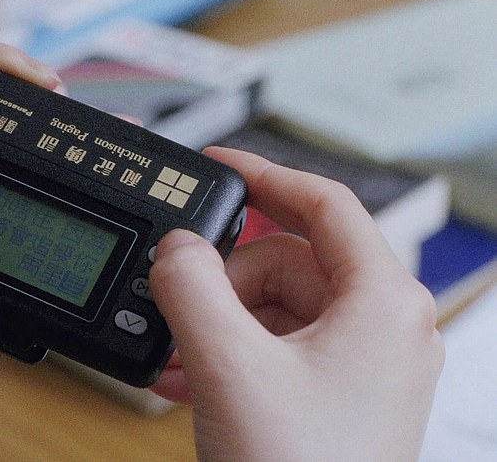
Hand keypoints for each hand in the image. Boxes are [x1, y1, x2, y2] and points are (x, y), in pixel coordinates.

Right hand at [149, 147, 443, 460]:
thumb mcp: (229, 366)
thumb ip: (191, 288)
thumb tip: (176, 247)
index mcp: (382, 301)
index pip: (323, 203)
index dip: (264, 175)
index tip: (217, 165)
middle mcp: (381, 326)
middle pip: (287, 262)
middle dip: (223, 281)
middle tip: (180, 305)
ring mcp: (360, 363)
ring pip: (274, 308)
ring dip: (218, 324)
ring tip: (178, 355)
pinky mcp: (334, 394)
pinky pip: (275, 348)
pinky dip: (231, 353)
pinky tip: (188, 378)